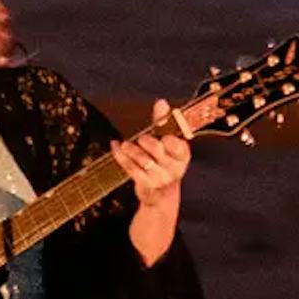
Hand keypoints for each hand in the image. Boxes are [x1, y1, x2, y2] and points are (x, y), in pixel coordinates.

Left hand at [121, 102, 189, 266]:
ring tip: (126, 144)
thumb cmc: (163, 163)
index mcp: (183, 155)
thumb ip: (163, 123)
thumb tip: (161, 102)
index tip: (163, 136)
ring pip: (141, 158)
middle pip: (156, 148)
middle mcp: (174, 168)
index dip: (168, 138)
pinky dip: (119, 155)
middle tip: (142, 139)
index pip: (177, 144)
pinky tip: (116, 146)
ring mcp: (160, 178)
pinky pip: (129, 166)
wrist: (160, 195)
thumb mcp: (167, 143)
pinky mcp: (145, 184)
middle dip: (146, 141)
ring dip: (130, 148)